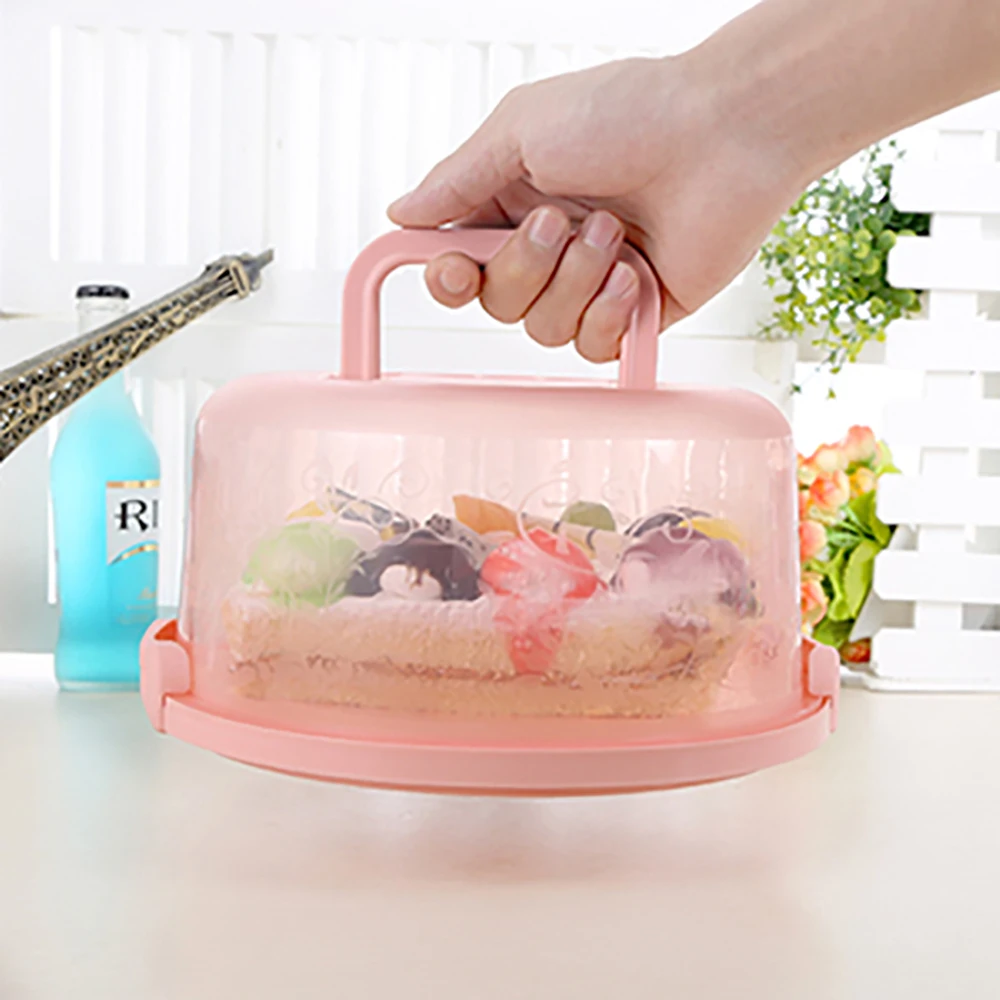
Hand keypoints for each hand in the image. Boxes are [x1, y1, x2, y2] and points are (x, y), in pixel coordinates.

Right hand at [388, 56, 804, 362]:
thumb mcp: (522, 128)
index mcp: (512, 204)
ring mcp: (591, 284)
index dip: (450, 280)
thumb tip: (400, 214)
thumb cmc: (629, 112)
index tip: (457, 270)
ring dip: (575, 282)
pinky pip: (592, 349)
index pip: (458, 264)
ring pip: (543, 330)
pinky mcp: (633, 314)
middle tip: (562, 221)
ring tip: (616, 233)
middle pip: (497, 305)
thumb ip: (457, 180)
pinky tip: (634, 275)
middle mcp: (548, 250)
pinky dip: (608, 315)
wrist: (723, 134)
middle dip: (527, 269)